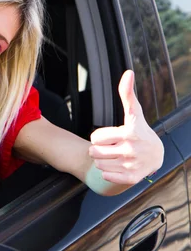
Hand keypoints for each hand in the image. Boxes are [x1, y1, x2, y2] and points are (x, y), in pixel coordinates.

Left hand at [88, 70, 163, 184]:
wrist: (156, 155)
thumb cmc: (140, 131)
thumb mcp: (134, 113)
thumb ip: (127, 94)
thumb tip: (128, 73)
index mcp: (128, 133)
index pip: (95, 137)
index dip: (99, 136)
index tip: (109, 136)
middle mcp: (130, 150)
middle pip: (94, 152)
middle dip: (98, 150)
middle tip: (109, 147)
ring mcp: (131, 165)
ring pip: (98, 164)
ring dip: (102, 161)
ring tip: (114, 156)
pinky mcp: (131, 178)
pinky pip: (106, 176)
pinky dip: (108, 173)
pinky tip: (118, 166)